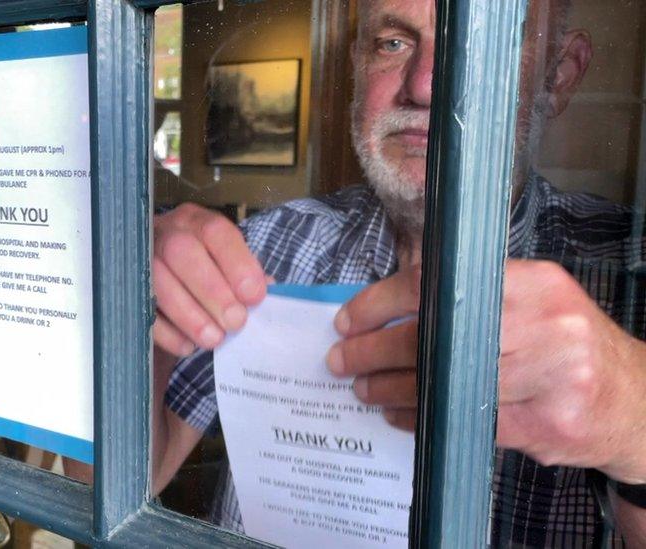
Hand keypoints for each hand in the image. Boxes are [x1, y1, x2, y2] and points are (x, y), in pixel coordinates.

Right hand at [153, 203, 267, 356]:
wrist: (166, 272)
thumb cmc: (206, 268)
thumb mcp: (227, 262)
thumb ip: (246, 275)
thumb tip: (267, 294)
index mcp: (196, 221)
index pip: (215, 232)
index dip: (237, 264)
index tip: (254, 296)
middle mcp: (166, 232)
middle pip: (181, 252)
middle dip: (212, 290)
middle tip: (235, 322)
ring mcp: (141, 257)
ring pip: (156, 279)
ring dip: (189, 314)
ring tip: (213, 339)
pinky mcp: (127, 287)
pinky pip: (140, 307)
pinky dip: (165, 331)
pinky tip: (186, 346)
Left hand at [326, 259, 645, 483]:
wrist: (633, 401)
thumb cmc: (566, 344)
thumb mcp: (533, 300)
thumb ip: (471, 296)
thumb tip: (386, 307)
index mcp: (533, 282)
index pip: (435, 283)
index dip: (379, 303)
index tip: (347, 321)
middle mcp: (544, 323)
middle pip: (432, 336)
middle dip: (374, 350)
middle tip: (341, 360)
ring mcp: (547, 377)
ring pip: (441, 383)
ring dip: (391, 388)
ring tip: (364, 388)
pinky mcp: (544, 425)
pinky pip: (461, 420)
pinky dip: (421, 418)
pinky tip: (399, 414)